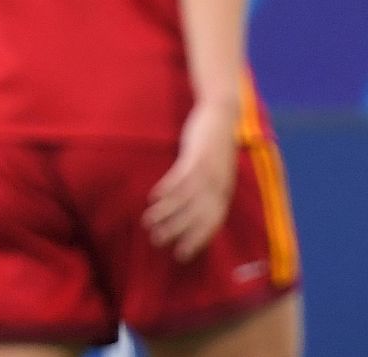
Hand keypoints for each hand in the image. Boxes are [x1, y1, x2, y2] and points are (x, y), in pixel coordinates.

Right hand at [143, 101, 239, 261]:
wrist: (221, 116)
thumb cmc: (215, 145)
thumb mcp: (217, 171)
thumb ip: (208, 189)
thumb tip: (192, 209)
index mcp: (223, 192)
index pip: (211, 223)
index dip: (196, 240)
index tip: (180, 255)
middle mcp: (218, 186)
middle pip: (196, 215)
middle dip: (177, 231)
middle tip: (157, 241)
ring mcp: (208, 171)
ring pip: (185, 199)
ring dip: (166, 213)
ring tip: (148, 222)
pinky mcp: (196, 156)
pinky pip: (180, 177)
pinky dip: (167, 189)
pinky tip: (153, 197)